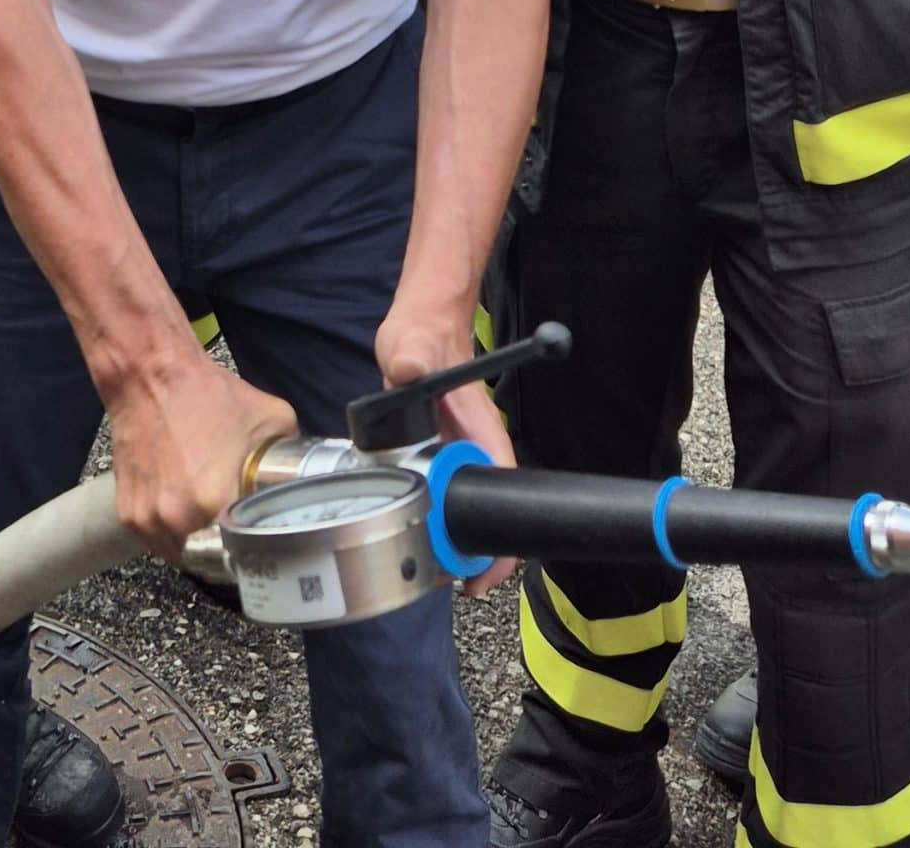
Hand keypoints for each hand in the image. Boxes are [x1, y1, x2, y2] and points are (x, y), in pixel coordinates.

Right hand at [106, 356, 295, 564]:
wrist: (148, 376)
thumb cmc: (205, 394)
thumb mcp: (272, 418)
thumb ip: (296, 457)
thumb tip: (313, 477)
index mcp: (213, 501)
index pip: (243, 557)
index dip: (257, 552)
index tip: (262, 545)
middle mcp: (175, 518)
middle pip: (210, 560)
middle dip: (225, 547)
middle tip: (238, 528)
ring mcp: (147, 519)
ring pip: (180, 555)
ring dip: (196, 542)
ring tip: (208, 514)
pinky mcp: (127, 514)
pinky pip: (156, 540)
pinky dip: (171, 530)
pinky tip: (183, 504)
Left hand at [376, 306, 519, 591]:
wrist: (422, 325)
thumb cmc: (424, 334)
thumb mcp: (412, 344)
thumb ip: (411, 356)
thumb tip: (407, 367)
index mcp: (479, 429)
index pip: (502, 486)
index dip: (500, 533)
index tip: (486, 571)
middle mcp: (474, 446)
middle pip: (488, 508)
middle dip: (480, 553)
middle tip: (457, 584)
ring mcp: (457, 450)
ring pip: (467, 506)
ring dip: (458, 541)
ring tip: (438, 571)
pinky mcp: (437, 451)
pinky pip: (444, 492)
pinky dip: (439, 518)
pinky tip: (420, 535)